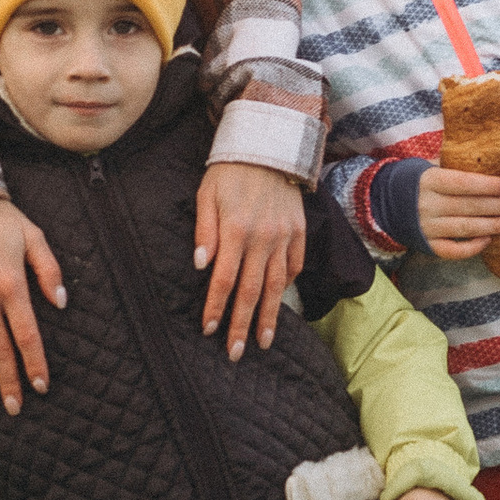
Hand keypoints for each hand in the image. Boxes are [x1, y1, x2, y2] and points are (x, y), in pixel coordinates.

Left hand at [194, 162, 307, 360]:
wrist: (268, 145)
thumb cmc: (229, 172)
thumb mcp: (206, 195)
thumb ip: (204, 231)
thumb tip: (201, 266)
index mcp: (235, 230)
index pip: (223, 280)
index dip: (216, 307)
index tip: (210, 330)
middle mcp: (262, 238)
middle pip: (250, 291)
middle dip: (241, 325)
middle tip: (235, 353)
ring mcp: (284, 236)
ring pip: (275, 285)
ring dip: (269, 316)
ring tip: (264, 341)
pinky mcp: (298, 231)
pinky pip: (293, 265)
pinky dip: (286, 284)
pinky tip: (278, 300)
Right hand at [414, 164, 499, 260]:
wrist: (384, 202)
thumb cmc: (417, 181)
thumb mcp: (430, 167)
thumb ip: (455, 169)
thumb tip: (493, 167)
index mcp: (430, 181)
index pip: (464, 183)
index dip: (488, 185)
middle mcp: (428, 205)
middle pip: (470, 206)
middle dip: (499, 207)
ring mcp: (427, 227)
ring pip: (466, 228)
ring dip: (493, 226)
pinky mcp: (427, 244)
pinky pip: (453, 250)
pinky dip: (472, 247)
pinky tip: (488, 240)